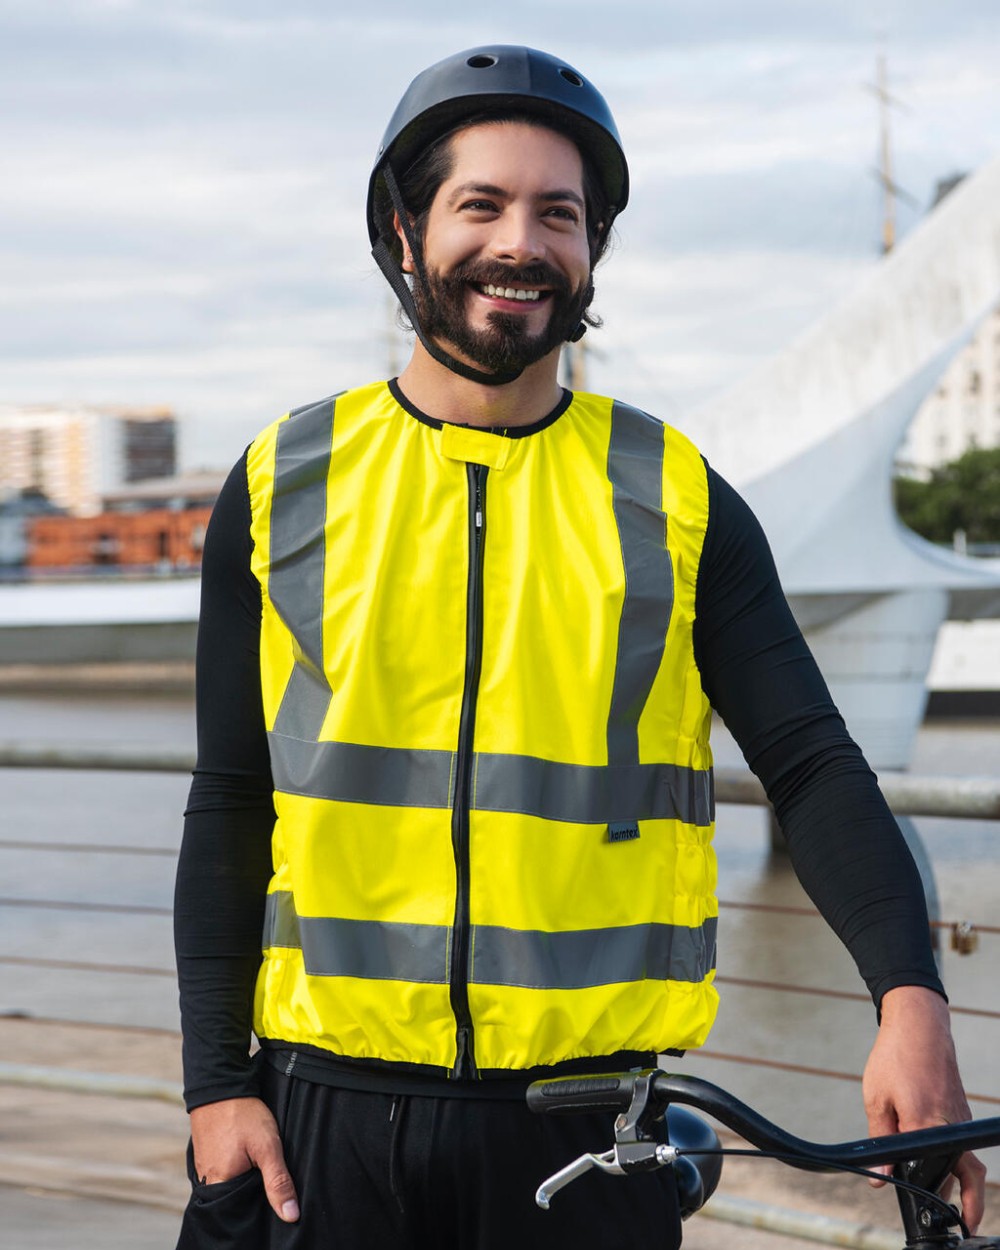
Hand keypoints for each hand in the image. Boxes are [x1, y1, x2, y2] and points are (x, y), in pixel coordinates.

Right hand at [190, 1096, 299, 1222]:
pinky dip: (235, 1165)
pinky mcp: (204, 1155)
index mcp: (219, 1186)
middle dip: (252, 1189)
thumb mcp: (267, 1147)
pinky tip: (244, 1153)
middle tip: (263, 1168)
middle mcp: (207, 1181)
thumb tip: (291, 1215)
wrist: (221, 1084)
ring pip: (229, 1183)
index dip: (260, 1204)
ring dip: (243, 1176)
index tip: (271, 1188)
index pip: (242, 1211)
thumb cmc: (243, 1114)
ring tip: (254, 1159)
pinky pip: (222, 1170)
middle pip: (235, 1198)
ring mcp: (203, 1168)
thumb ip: (278, 1182)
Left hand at [862, 985, 985, 1232]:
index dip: (921, 1195)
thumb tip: (880, 1177)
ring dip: (959, 1183)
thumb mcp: (876, 1098)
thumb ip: (880, 1141)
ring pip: (969, 1166)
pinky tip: (933, 1157)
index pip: (932, 1177)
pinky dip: (954, 1160)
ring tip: (940, 1192)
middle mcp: (951, 1128)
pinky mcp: (962, 1113)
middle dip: (949, 1199)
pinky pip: (963, 1146)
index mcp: (927, 1125)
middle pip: (962, 1180)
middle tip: (934, 1208)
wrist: (920, 1024)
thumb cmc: (895, 1056)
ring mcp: (960, 1120)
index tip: (913, 1204)